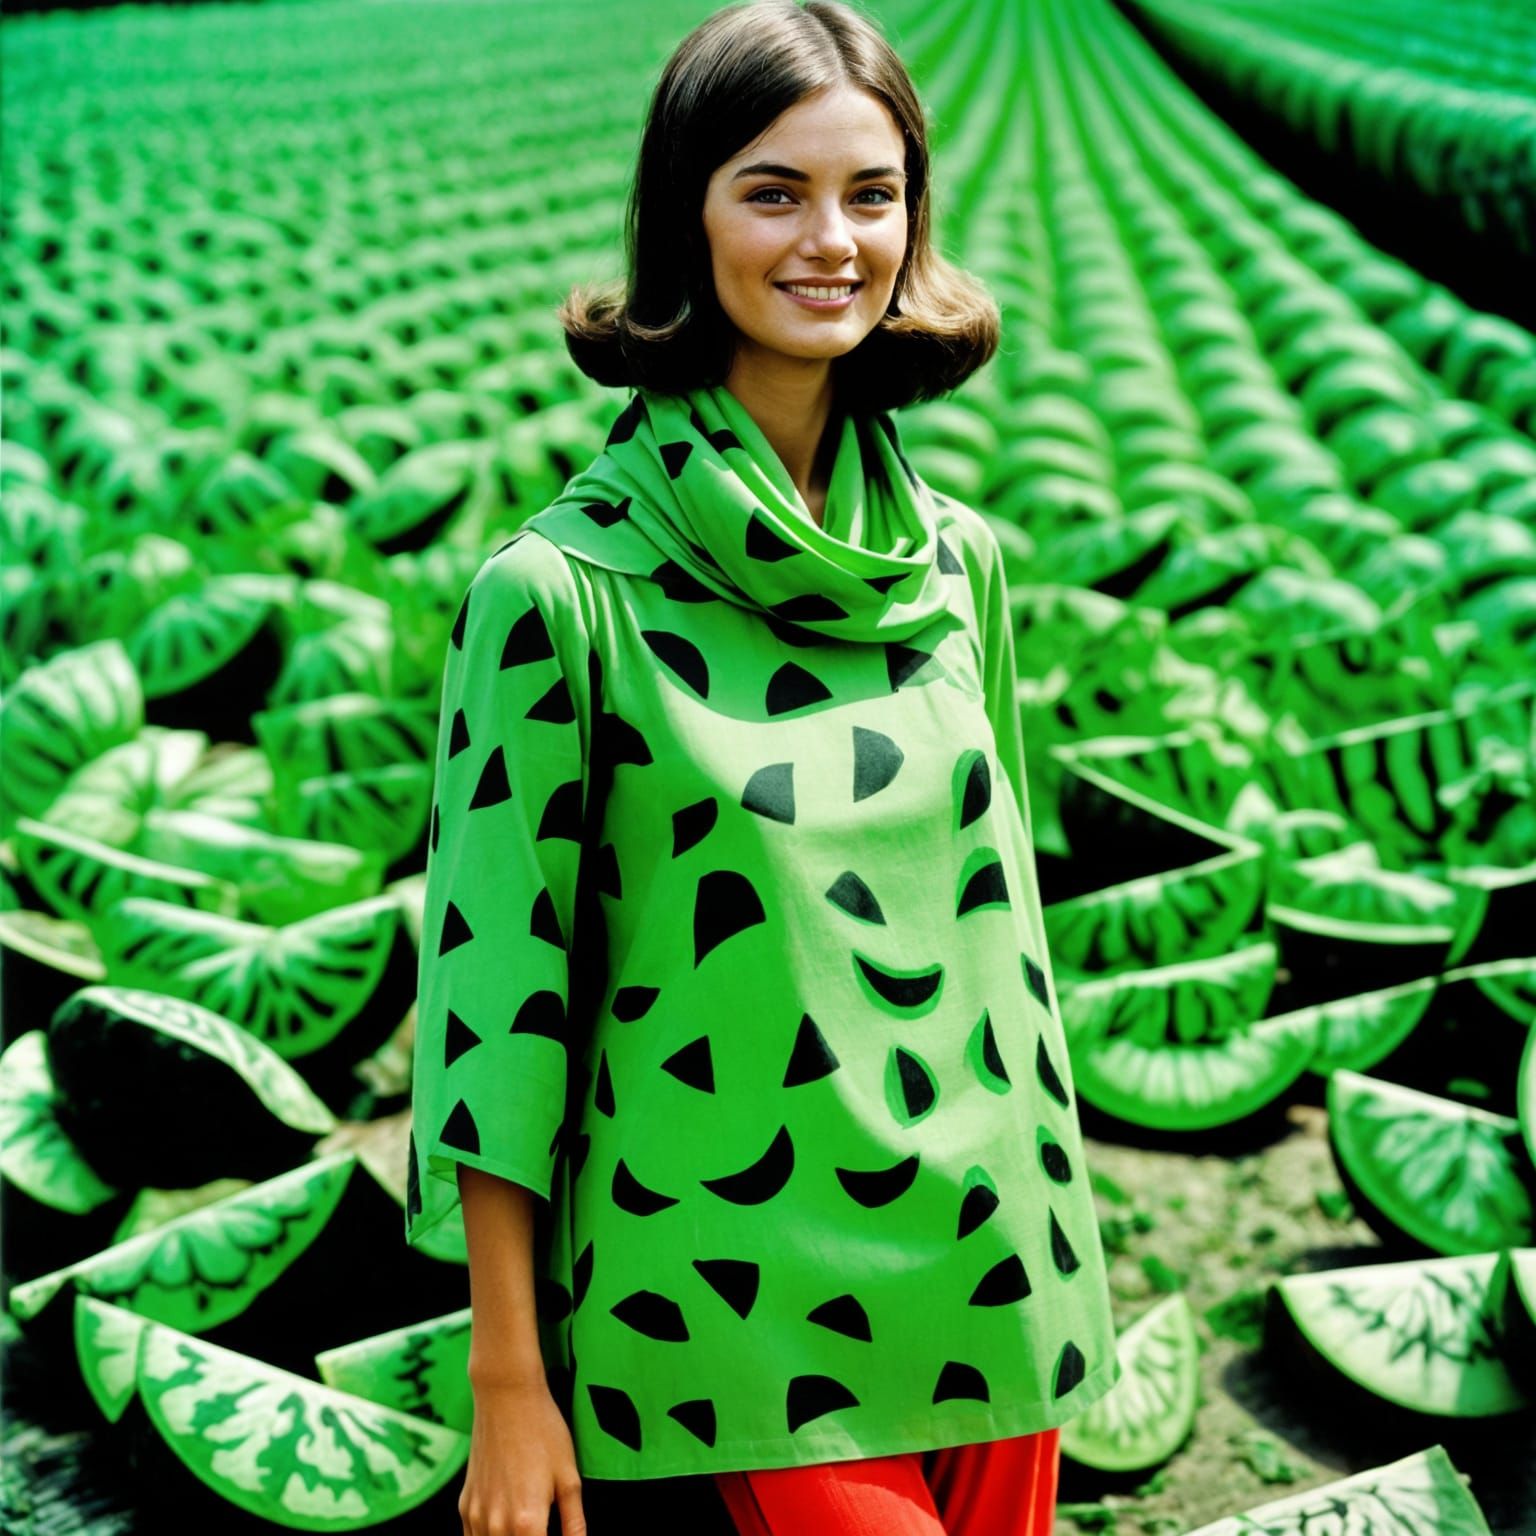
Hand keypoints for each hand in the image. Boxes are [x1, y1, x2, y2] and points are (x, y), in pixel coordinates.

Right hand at [457, 1377, 585, 1535]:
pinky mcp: (465, 1505)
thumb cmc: (543, 1432)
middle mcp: (496, 1526)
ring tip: (526, 1528)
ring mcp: (476, 1516)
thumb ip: (574, 1523)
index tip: (552, 1533)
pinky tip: (506, 1529)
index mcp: (526, 1523)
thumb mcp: (569, 1477)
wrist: (506, 1396)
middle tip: (543, 1528)